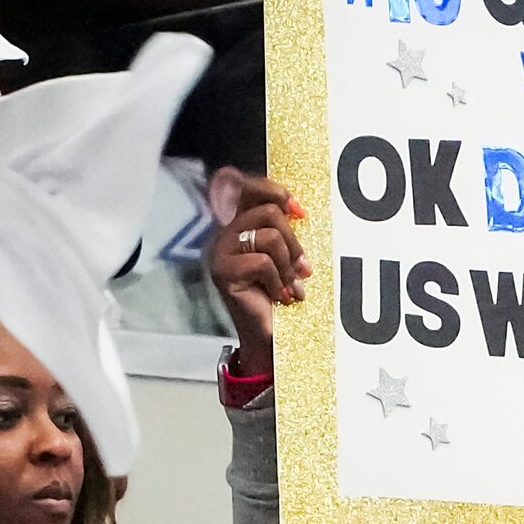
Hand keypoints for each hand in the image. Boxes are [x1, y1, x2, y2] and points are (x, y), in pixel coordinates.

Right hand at [207, 170, 307, 378]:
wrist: (269, 334)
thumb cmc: (280, 293)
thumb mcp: (286, 255)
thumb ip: (284, 230)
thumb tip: (298, 210)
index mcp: (239, 224)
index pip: (249, 188)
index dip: (276, 192)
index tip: (300, 213)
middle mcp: (224, 234)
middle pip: (268, 212)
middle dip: (294, 241)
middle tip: (302, 269)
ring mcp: (220, 252)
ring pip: (269, 236)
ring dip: (288, 264)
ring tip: (289, 285)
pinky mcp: (223, 272)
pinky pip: (262, 262)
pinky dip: (278, 280)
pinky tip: (277, 296)